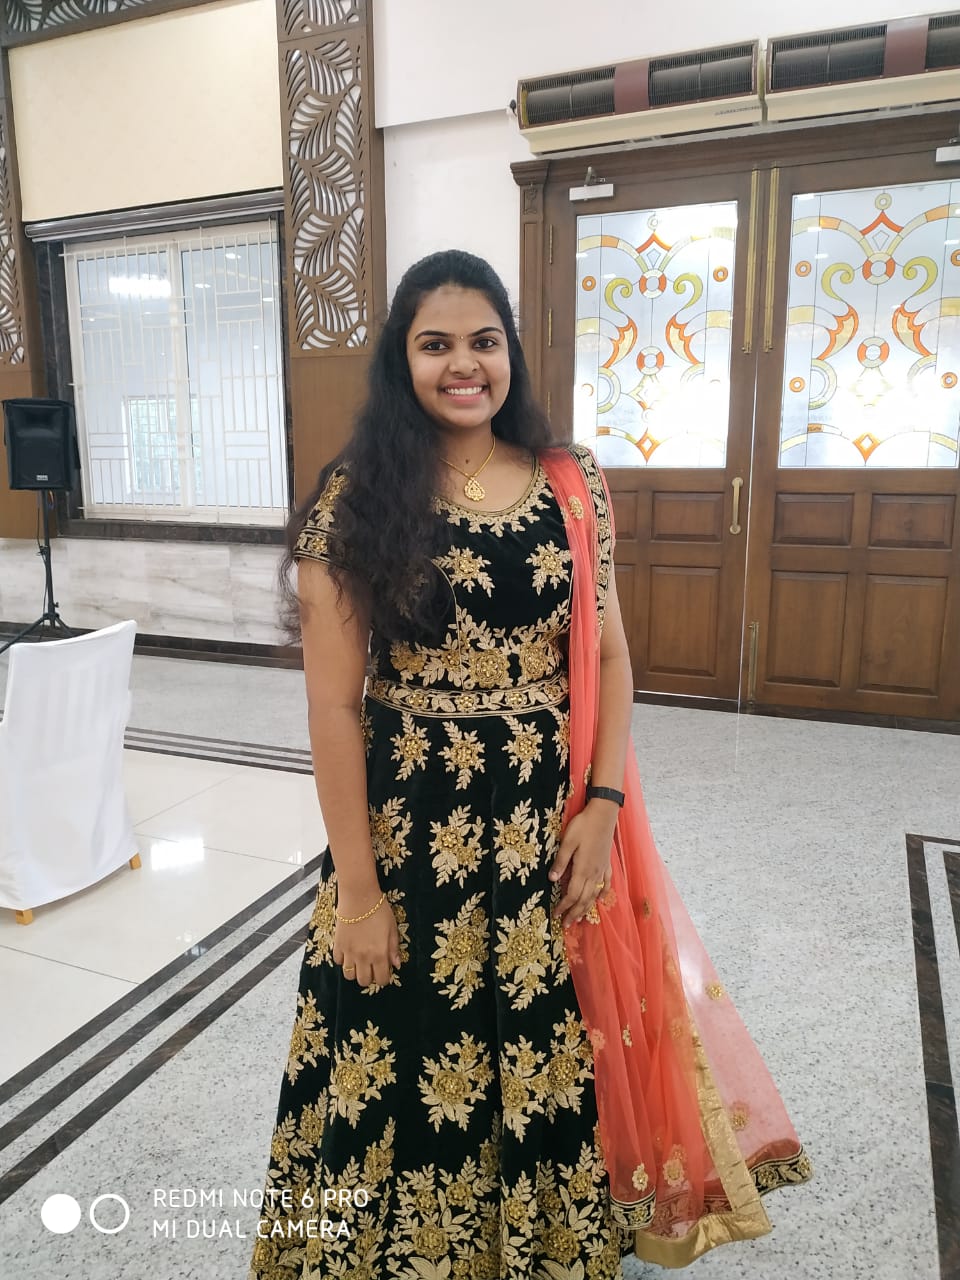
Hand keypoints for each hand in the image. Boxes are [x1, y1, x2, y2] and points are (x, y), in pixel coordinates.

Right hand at [333, 893, 400, 987]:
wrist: (359, 897)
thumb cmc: (379, 911)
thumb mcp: (392, 929)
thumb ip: (394, 949)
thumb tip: (396, 965)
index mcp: (380, 955)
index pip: (381, 980)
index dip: (384, 977)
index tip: (384, 970)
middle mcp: (364, 958)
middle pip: (363, 981)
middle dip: (369, 977)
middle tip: (372, 966)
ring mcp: (349, 953)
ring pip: (349, 976)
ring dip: (355, 971)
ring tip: (359, 961)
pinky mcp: (338, 945)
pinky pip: (338, 961)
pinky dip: (343, 960)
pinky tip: (349, 951)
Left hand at [549, 801, 617, 927]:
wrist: (604, 814)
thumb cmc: (583, 826)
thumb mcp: (567, 842)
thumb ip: (560, 862)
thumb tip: (551, 880)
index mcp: (583, 869)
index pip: (573, 895)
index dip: (564, 907)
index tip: (556, 915)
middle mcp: (594, 873)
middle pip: (584, 899)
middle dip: (575, 913)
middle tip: (567, 925)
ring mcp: (602, 869)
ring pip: (595, 894)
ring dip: (587, 908)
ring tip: (581, 918)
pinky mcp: (607, 863)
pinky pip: (606, 884)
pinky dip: (603, 894)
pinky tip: (601, 900)